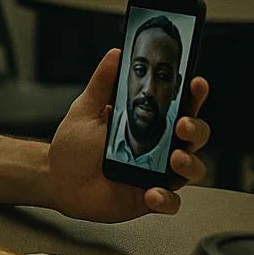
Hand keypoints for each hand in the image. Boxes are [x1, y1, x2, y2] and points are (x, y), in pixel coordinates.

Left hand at [48, 47, 210, 221]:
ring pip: (192, 168)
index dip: (194, 94)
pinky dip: (166, 198)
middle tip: (182, 124)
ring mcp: (157, 172)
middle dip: (196, 127)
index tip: (196, 83)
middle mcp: (159, 146)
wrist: (57, 180)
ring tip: (174, 158)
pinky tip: (152, 192)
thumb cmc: (74, 146)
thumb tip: (116, 53)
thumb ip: (102, 82)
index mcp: (148, 121)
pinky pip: (171, 201)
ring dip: (189, 162)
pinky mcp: (149, 197)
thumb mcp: (86, 109)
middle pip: (195, 134)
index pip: (180, 104)